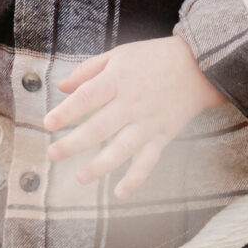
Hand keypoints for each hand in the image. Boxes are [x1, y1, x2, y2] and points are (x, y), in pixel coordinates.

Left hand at [45, 36, 228, 197]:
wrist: (199, 66)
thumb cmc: (153, 58)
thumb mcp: (118, 54)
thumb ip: (88, 70)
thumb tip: (62, 87)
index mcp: (118, 80)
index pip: (88, 97)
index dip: (67, 111)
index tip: (48, 123)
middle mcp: (131, 103)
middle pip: (100, 126)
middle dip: (75, 142)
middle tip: (53, 154)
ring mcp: (147, 123)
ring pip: (122, 148)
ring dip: (101, 165)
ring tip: (80, 177)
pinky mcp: (161, 137)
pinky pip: (148, 161)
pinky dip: (136, 178)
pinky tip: (120, 193)